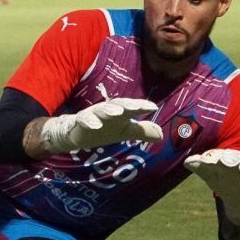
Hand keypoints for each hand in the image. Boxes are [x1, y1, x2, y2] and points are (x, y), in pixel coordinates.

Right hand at [41, 98, 162, 152]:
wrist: (78, 133)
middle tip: (137, 107)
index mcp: (120, 112)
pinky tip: (95, 125)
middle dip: (127, 105)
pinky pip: (84, 120)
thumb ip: (142, 131)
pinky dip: (89, 121)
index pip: (132, 107)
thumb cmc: (105, 129)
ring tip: (117, 113)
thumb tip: (161, 135)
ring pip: (101, 110)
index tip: (153, 107)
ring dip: (109, 110)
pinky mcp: (80, 122)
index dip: (142, 106)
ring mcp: (93, 115)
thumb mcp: (125, 131)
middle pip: (118, 105)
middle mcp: (108, 111)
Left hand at [184, 149, 239, 224]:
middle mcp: (238, 162)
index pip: (219, 154)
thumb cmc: (220, 179)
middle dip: (230, 159)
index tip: (205, 161)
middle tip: (225, 162)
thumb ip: (198, 167)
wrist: (237, 197)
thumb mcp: (208, 174)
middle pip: (236, 157)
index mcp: (224, 158)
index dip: (212, 156)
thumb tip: (186, 162)